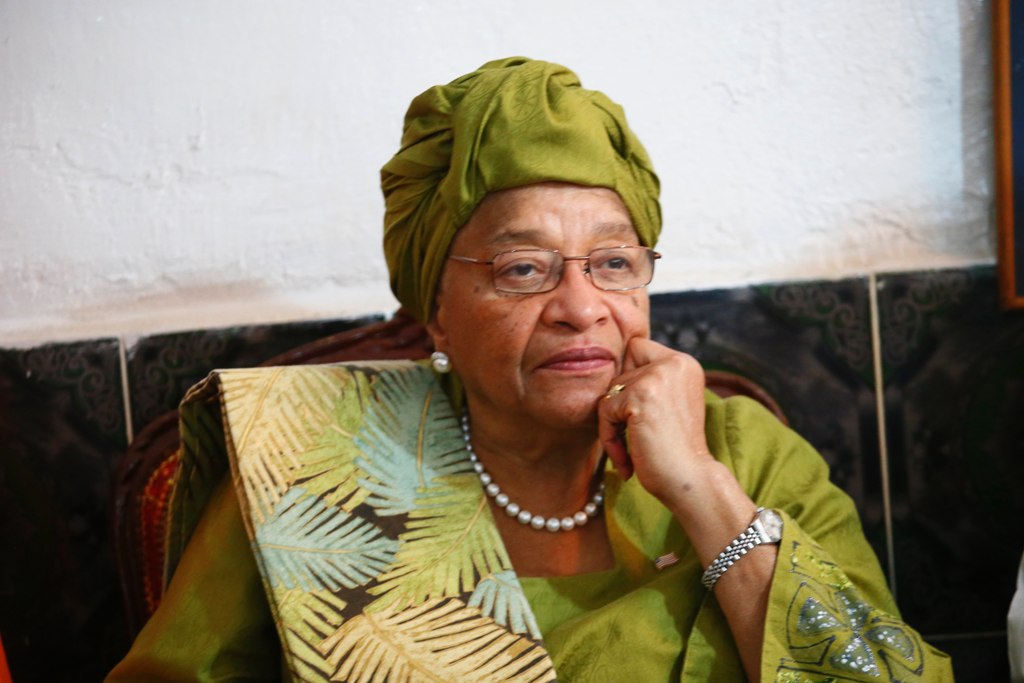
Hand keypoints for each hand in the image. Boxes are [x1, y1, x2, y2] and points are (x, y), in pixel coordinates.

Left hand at [597, 338, 715, 507]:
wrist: (689, 481)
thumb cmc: (675, 450)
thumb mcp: (668, 403)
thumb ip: (648, 380)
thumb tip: (607, 365)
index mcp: (684, 363)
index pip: (637, 347)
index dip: (629, 377)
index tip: (635, 413)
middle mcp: (675, 362)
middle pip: (620, 370)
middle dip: (619, 405)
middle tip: (631, 435)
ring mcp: (658, 376)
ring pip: (610, 390)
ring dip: (612, 424)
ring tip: (629, 452)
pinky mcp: (640, 394)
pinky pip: (605, 408)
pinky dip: (609, 437)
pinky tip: (626, 460)